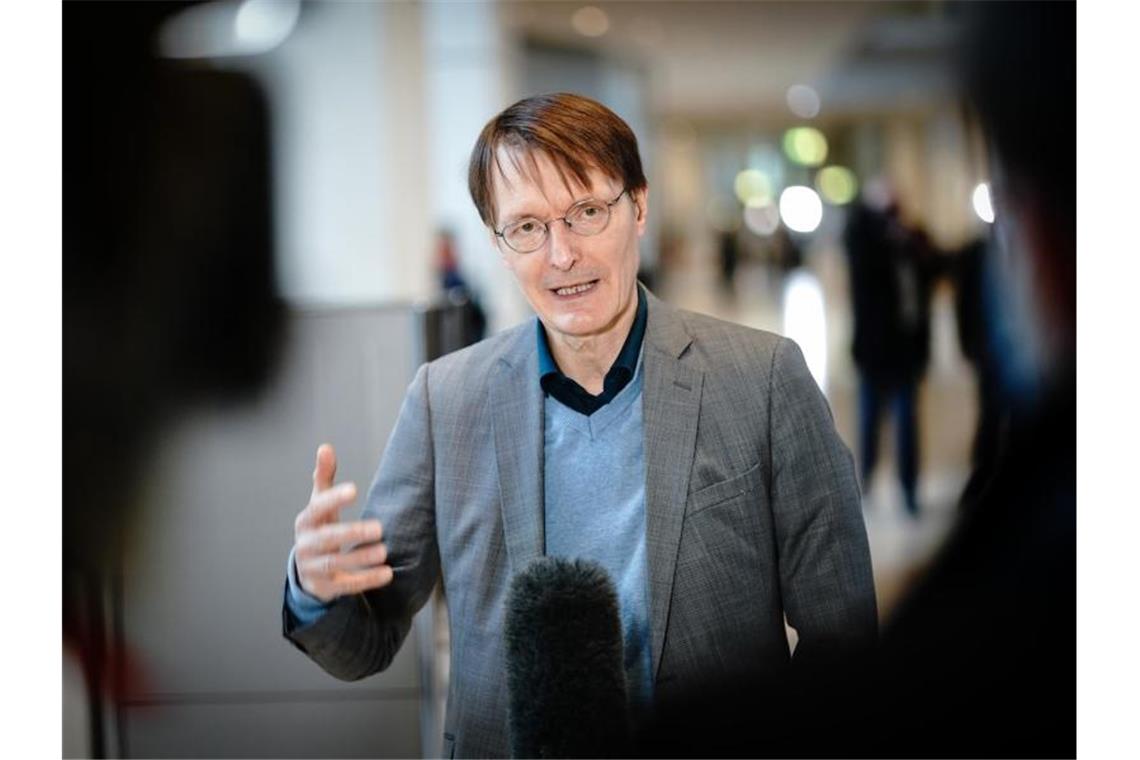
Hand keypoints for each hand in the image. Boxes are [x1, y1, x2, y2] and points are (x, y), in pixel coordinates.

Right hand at [293, 443, 393, 602]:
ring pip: (335, 563)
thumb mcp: (319, 504)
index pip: (318, 508)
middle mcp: (306, 544)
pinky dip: (366, 580)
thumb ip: (324, 477)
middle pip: (327, 538)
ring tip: (384, 552)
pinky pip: (345, 585)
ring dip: (360, 559)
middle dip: (352, 533)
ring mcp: (313, 568)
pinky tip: (386, 574)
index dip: (334, 498)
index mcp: (306, 521)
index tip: (354, 490)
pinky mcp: (325, 587)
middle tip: (379, 528)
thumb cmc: (319, 529)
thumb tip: (325, 447)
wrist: (307, 571)